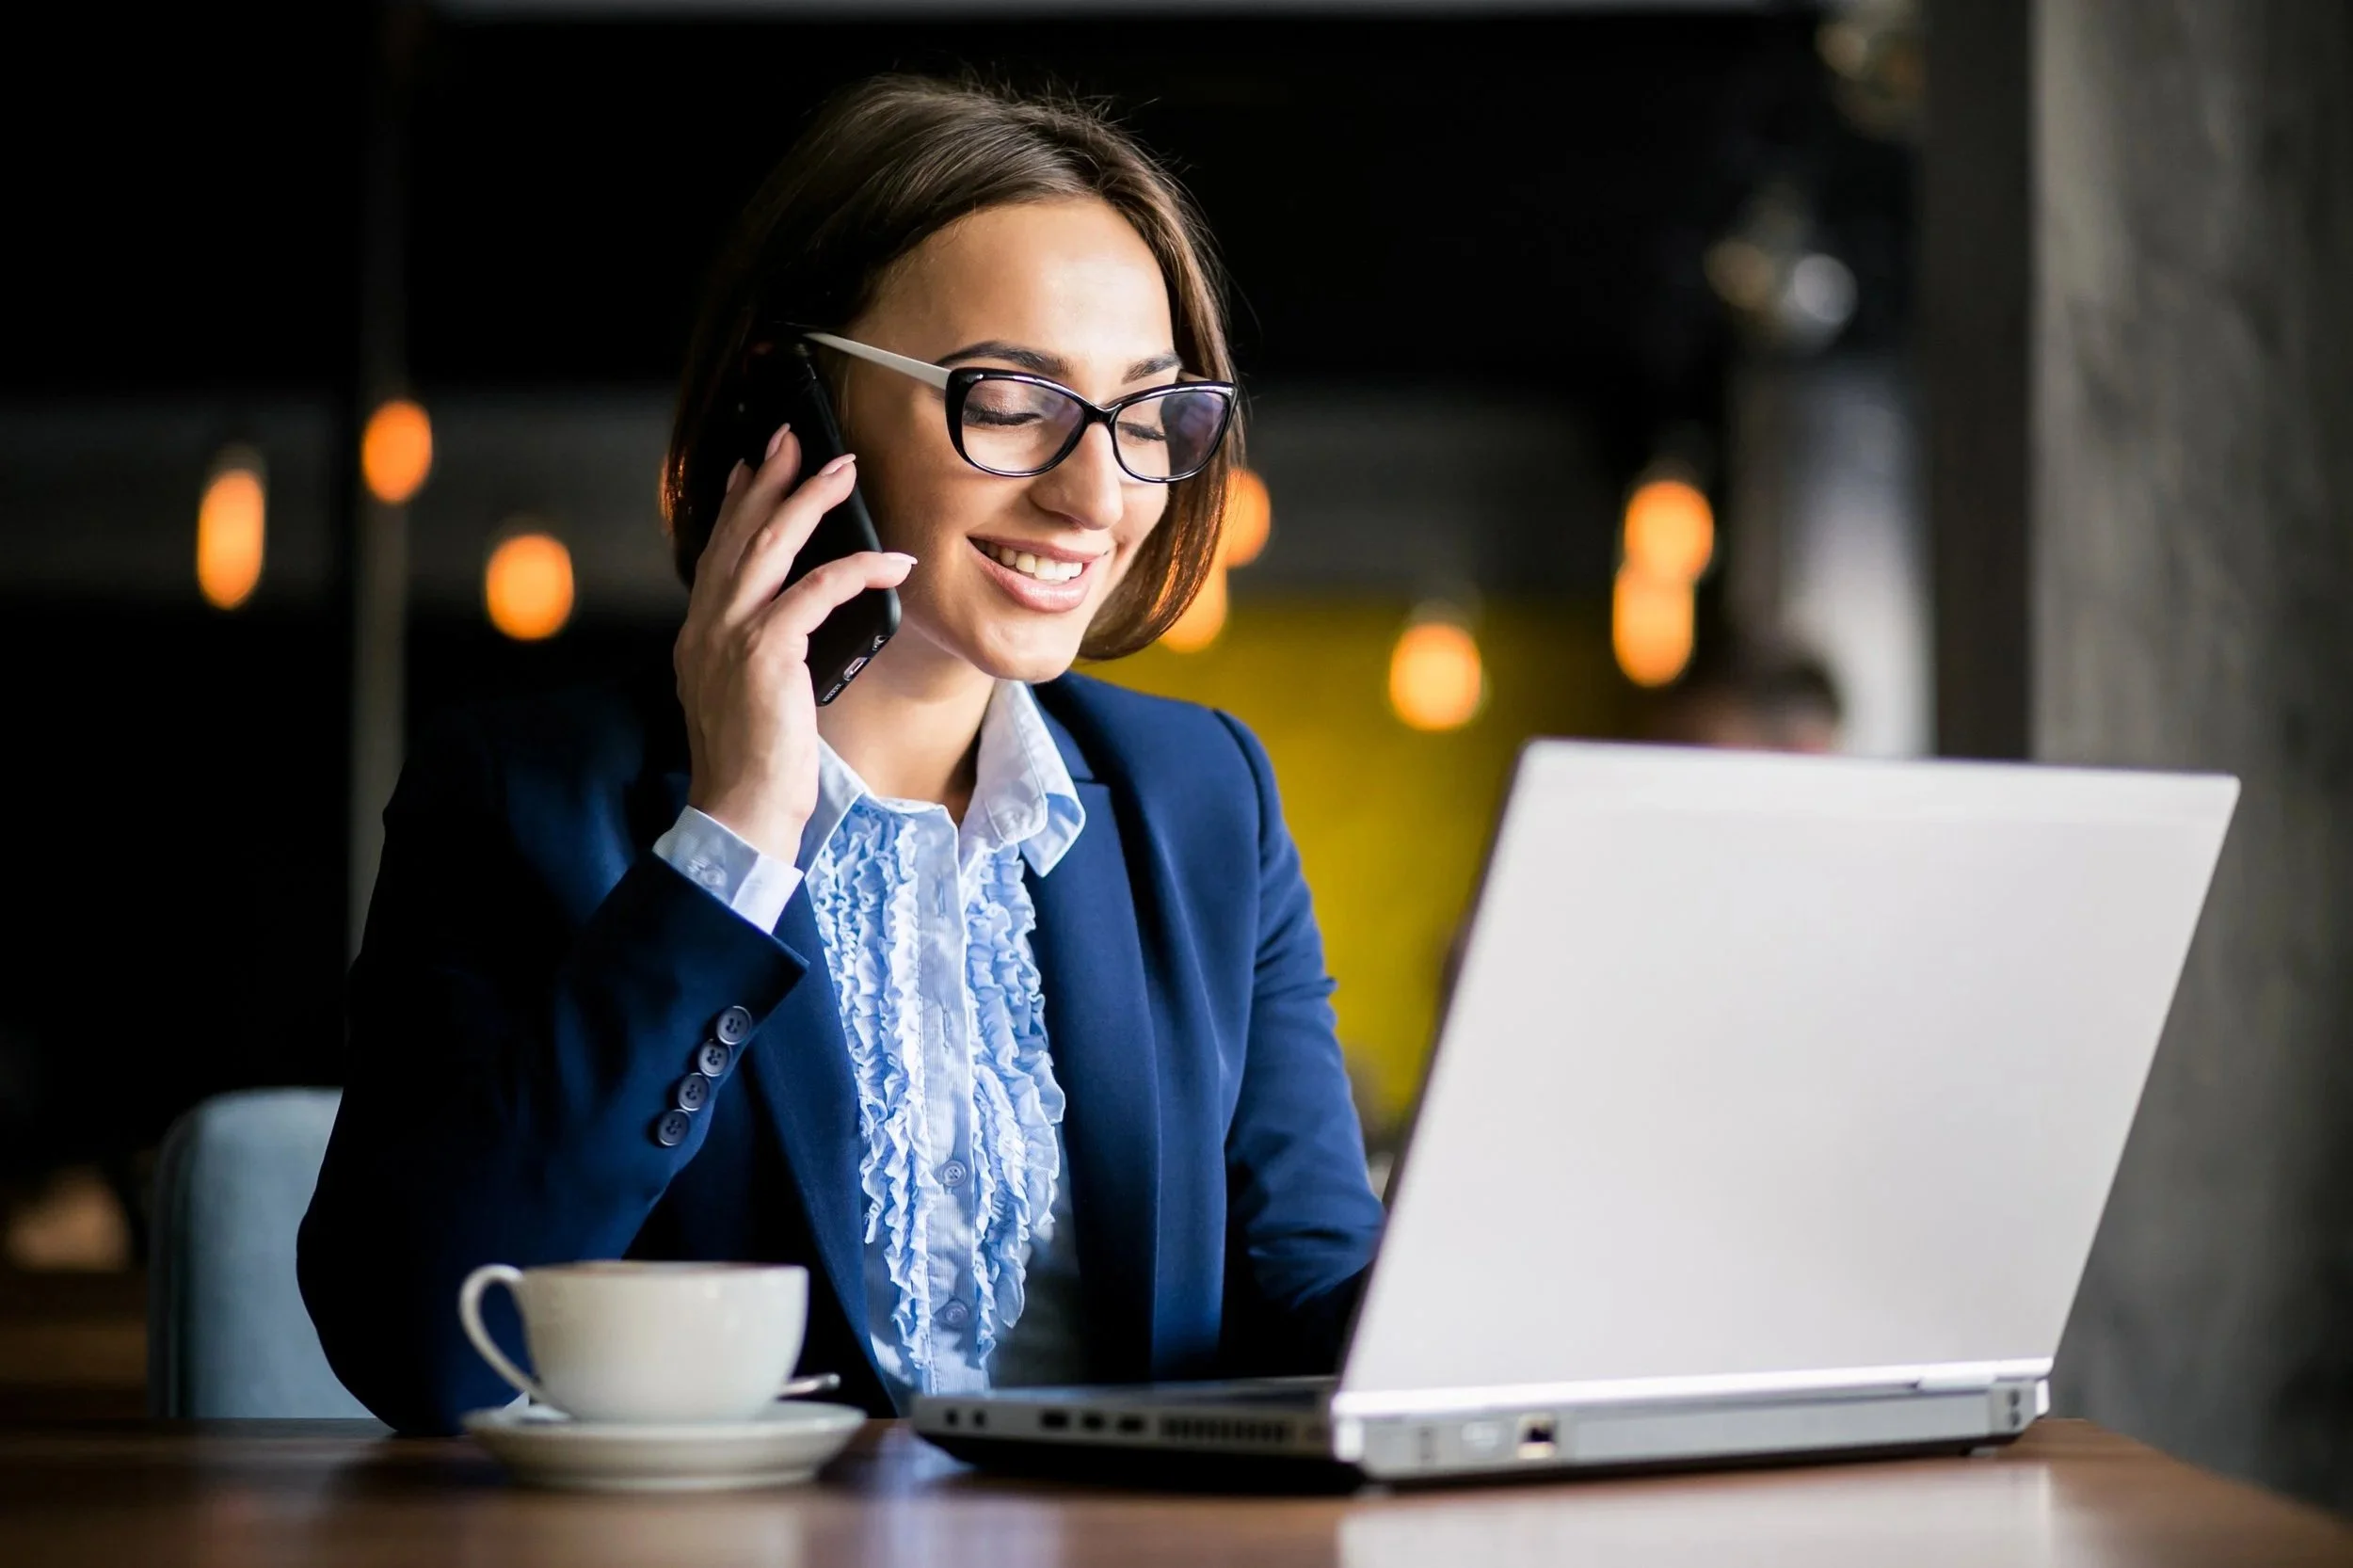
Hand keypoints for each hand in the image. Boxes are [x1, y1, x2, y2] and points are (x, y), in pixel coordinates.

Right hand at [672, 426, 914, 860]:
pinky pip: (816, 591)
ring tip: (840, 469)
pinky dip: (856, 569)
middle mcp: (705, 627)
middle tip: (795, 439)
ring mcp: (730, 635)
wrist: (740, 812)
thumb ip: (758, 653)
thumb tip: (793, 626)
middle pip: (738, 534)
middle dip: (769, 480)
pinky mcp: (765, 652)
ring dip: (807, 501)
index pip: (716, 553)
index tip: (754, 466)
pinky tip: (890, 560)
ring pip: (770, 547)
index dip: (736, 505)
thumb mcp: (747, 696)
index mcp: (699, 636)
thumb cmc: (755, 766)